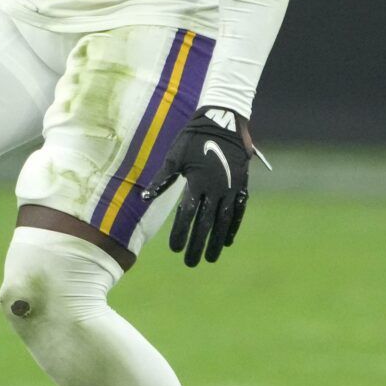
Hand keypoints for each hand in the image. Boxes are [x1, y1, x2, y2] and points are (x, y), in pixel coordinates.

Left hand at [142, 107, 253, 266]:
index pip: (187, 215)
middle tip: (190, 263)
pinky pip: (238, 211)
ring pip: (223, 221)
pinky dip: (232, 227)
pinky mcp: (241, 185)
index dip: (180, 233)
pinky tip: (226, 242)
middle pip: (206, 223)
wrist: (223, 122)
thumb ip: (161, 179)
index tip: (174, 249)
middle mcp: (216, 188)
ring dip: (216, 241)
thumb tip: (144, 198)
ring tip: (209, 258)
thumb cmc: (192, 138)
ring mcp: (231, 188)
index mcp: (197, 182)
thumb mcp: (175, 156)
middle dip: (197, 245)